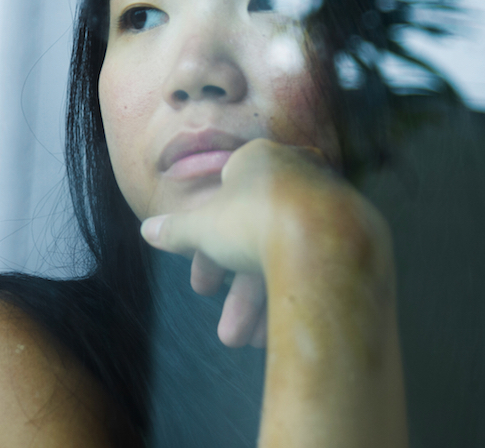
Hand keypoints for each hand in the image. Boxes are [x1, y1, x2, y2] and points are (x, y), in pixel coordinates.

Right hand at [139, 139, 347, 348]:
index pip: (223, 203)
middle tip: (224, 329)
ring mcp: (326, 201)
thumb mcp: (201, 228)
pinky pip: (312, 263)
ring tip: (246, 342)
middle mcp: (295, 173)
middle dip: (235, 290)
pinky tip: (278, 330)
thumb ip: (176, 229)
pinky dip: (291, 295)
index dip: (206, 248)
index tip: (204, 287)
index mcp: (258, 158)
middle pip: (254, 238)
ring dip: (260, 304)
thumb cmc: (255, 221)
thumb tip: (147, 231)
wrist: (326, 239)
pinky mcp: (352, 229)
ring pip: (283, 256)